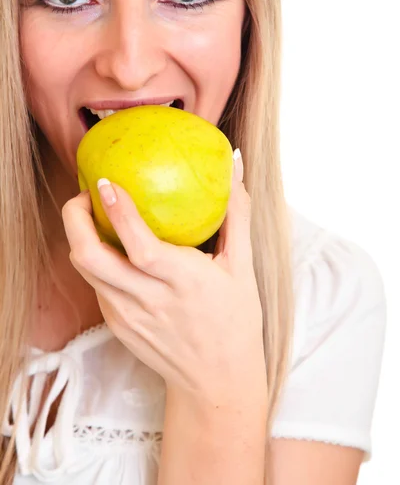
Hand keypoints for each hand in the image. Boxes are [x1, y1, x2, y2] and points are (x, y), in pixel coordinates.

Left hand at [62, 154, 265, 404]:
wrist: (217, 381)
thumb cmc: (234, 322)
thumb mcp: (242, 268)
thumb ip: (236, 216)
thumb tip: (236, 166)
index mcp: (183, 282)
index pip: (140, 246)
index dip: (119, 212)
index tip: (106, 182)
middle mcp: (148, 301)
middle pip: (90, 257)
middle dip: (75, 219)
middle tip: (85, 195)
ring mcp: (127, 316)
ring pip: (85, 269)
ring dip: (79, 236)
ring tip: (93, 214)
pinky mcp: (117, 326)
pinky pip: (96, 285)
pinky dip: (95, 260)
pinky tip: (112, 248)